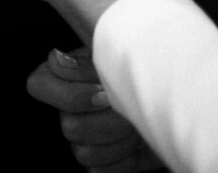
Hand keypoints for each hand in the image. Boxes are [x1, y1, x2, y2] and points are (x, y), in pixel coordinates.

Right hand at [27, 47, 162, 171]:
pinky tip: (135, 143)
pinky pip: (99, 170)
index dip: (71, 94)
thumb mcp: (121, 57)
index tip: (104, 92)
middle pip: (69, 125)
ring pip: (84, 151)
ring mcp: (82, 136)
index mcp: (67, 75)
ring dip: (119, 139)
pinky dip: (125, 159)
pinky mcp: (99, 162)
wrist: (178, 103)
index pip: (39, 85)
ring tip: (135, 123)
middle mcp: (69, 107)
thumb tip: (56, 58)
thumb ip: (89, 57)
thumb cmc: (151, 76)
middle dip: (108, 120)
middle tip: (129, 107)